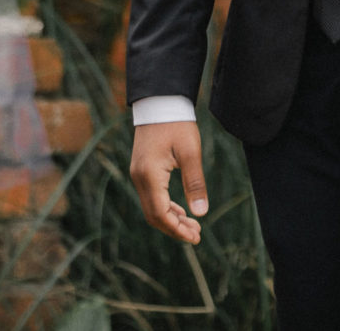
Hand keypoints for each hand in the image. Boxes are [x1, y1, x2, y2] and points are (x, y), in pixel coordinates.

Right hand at [131, 119, 207, 243]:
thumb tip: (201, 213)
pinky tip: (181, 211)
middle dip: (174, 228)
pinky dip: (165, 207)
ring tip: (193, 226)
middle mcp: (139, 177)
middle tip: (197, 235)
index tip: (196, 237)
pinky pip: (151, 197)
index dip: (177, 229)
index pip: (160, 213)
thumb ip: (195, 183)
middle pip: (153, 215)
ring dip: (171, 219)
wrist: (160, 102)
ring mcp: (138, 173)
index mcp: (150, 175)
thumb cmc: (177, 124)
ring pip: (151, 207)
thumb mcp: (191, 152)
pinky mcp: (141, 169)